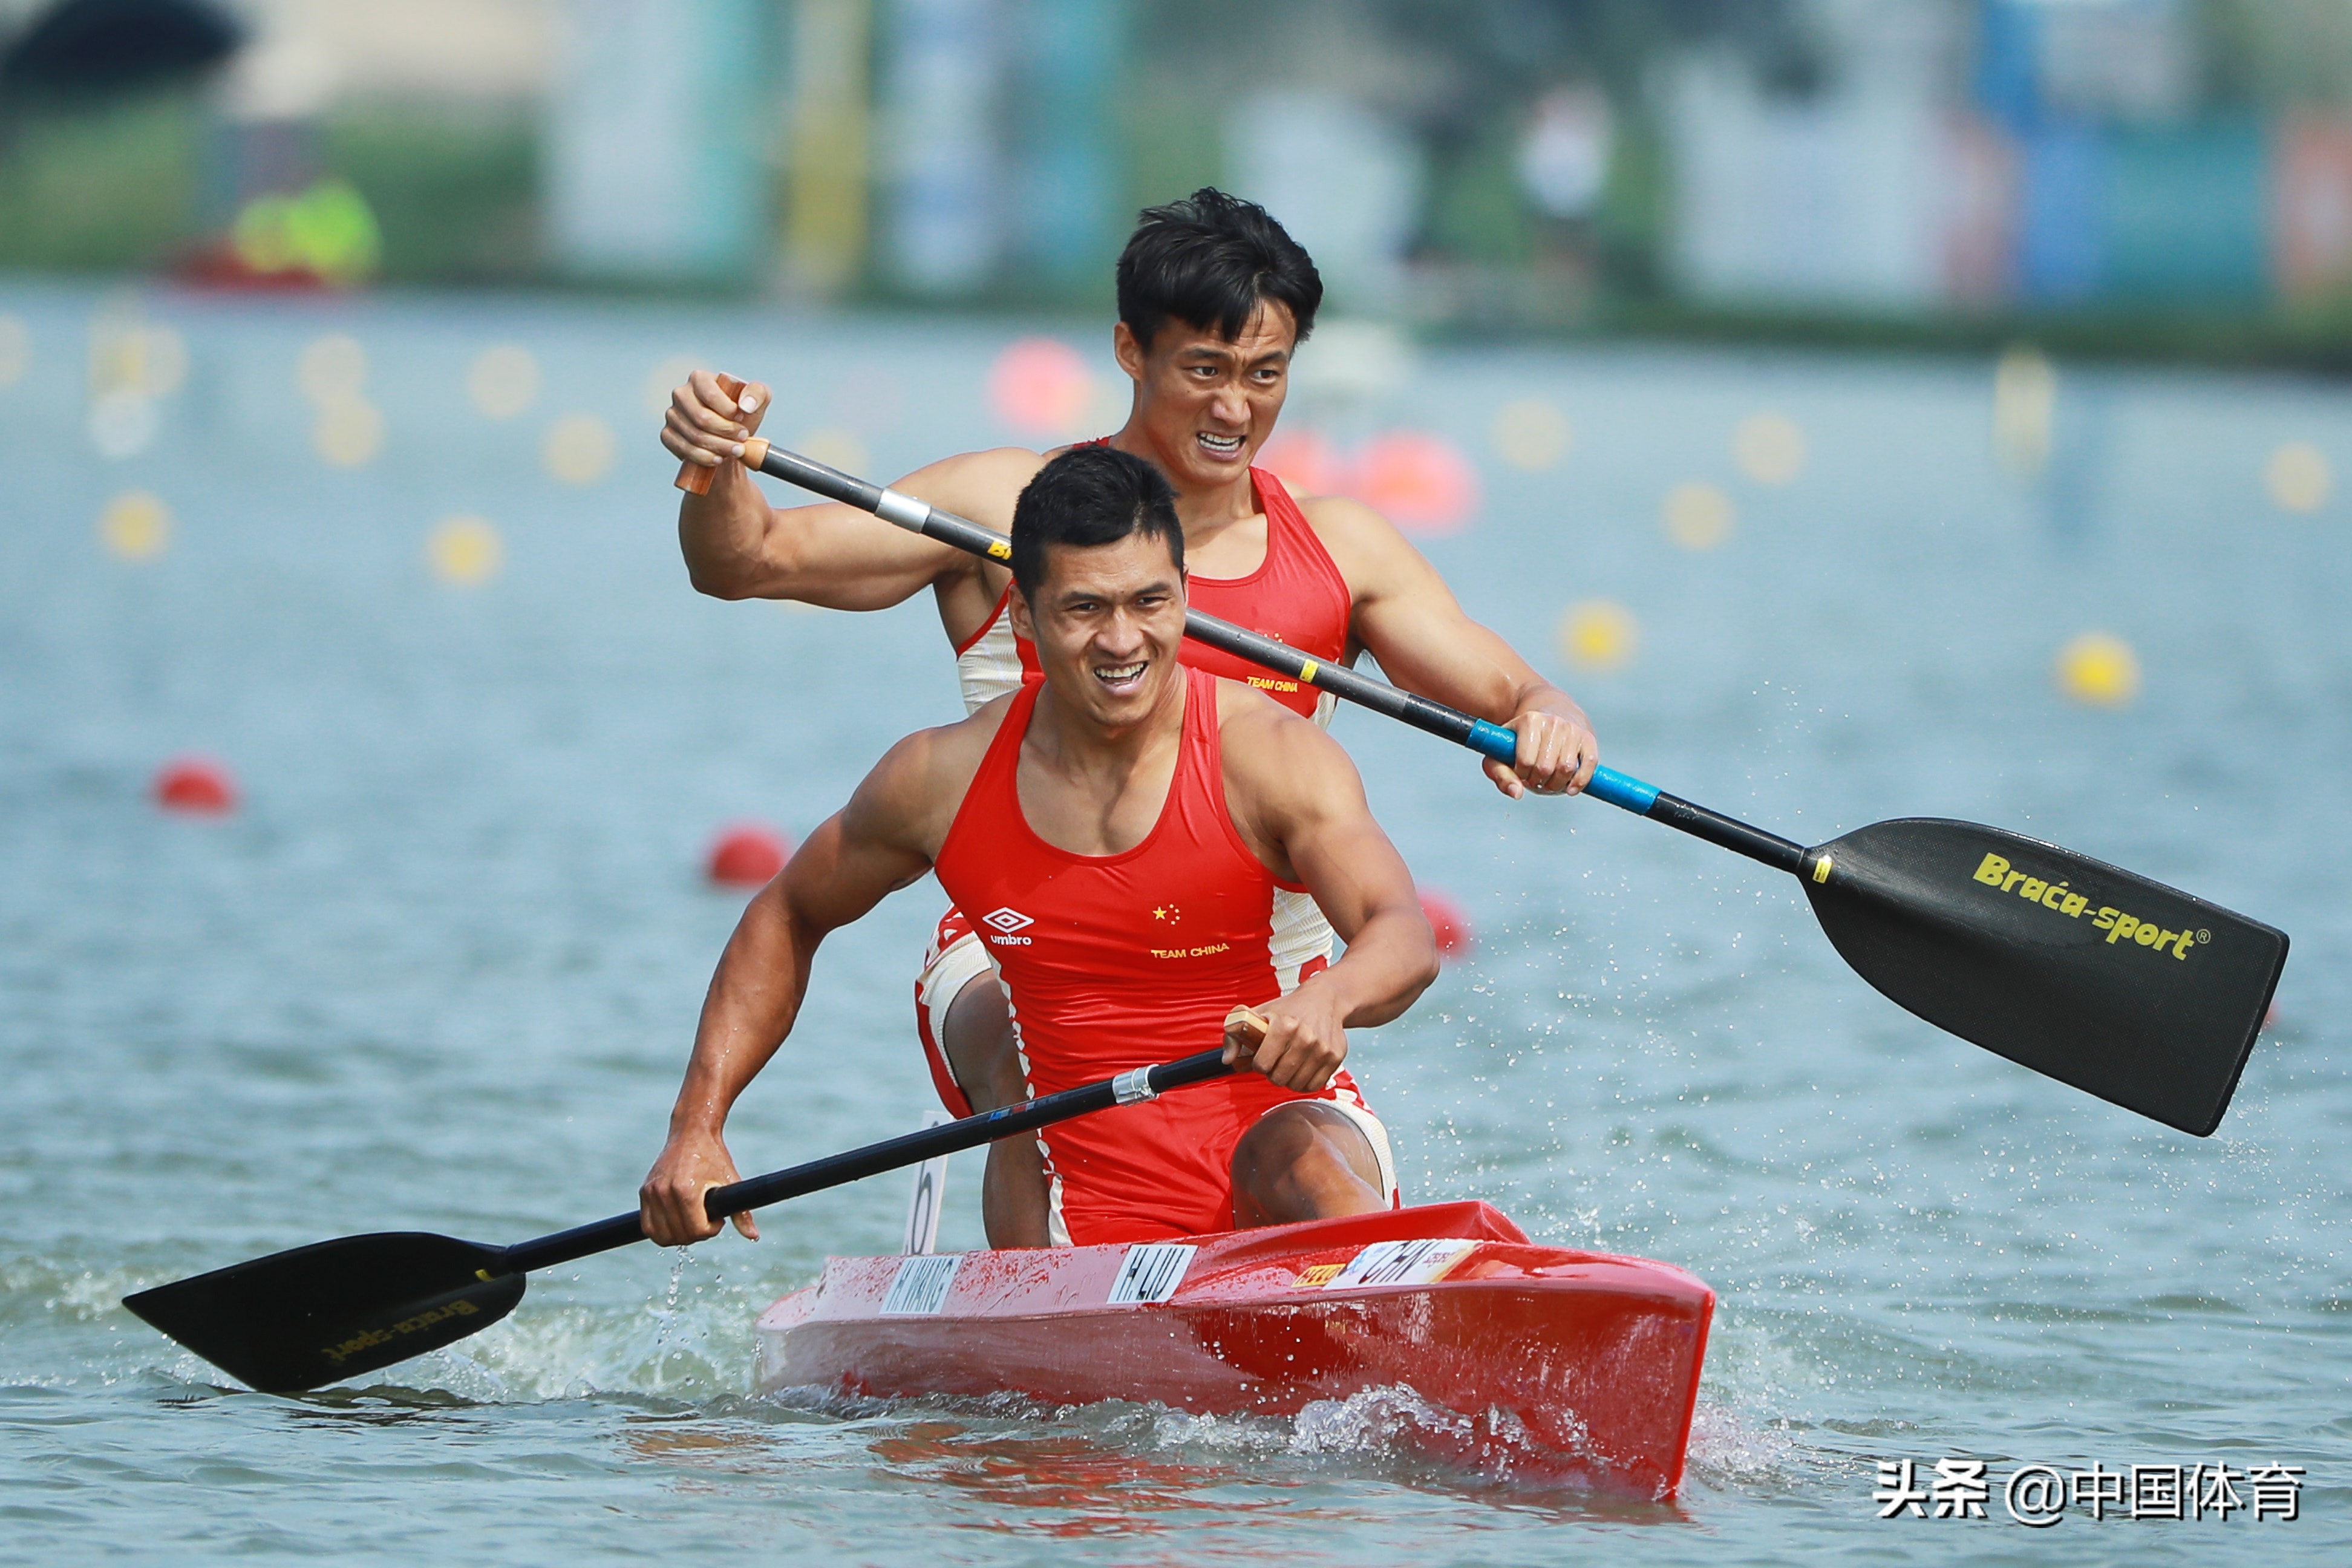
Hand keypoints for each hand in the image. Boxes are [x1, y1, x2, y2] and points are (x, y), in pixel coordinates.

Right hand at [639, 1125, 758, 1246]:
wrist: (691, 1132)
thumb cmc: (713, 1156)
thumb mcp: (730, 1182)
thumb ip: (741, 1212)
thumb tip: (753, 1236)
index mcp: (686, 1190)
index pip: (697, 1230)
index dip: (711, 1230)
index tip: (718, 1218)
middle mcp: (664, 1192)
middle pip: (680, 1236)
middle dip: (697, 1234)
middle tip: (706, 1220)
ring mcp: (651, 1193)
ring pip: (661, 1236)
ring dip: (679, 1236)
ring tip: (692, 1221)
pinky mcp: (644, 1192)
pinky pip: (648, 1226)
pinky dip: (661, 1232)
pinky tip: (677, 1222)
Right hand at [661, 369, 772, 473]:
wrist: (730, 439)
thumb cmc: (743, 416)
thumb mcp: (758, 400)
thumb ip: (758, 393)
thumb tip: (745, 405)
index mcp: (699, 378)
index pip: (710, 395)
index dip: (728, 412)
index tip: (743, 420)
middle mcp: (681, 394)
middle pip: (701, 418)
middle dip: (726, 432)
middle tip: (742, 440)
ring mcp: (672, 415)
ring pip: (694, 435)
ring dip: (719, 447)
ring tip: (736, 451)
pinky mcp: (668, 434)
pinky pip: (683, 448)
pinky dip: (703, 457)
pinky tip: (718, 459)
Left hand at [1223, 988, 1347, 1092]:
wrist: (1326, 999)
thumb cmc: (1289, 1009)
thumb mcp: (1259, 1013)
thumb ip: (1235, 1036)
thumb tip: (1228, 1060)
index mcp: (1284, 1025)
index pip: (1262, 1065)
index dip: (1257, 1064)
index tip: (1261, 1058)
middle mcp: (1305, 1038)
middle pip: (1278, 1078)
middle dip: (1272, 1073)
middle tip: (1275, 1062)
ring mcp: (1322, 1049)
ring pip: (1296, 1084)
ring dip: (1288, 1079)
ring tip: (1288, 1065)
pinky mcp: (1335, 1057)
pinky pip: (1314, 1085)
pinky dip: (1305, 1083)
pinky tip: (1301, 1069)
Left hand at [1483, 700, 1597, 798]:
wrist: (1548, 713)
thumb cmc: (1522, 739)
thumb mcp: (1501, 753)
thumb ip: (1500, 775)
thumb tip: (1517, 793)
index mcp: (1529, 721)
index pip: (1525, 761)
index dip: (1522, 775)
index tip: (1521, 772)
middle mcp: (1553, 722)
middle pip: (1545, 768)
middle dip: (1538, 781)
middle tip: (1535, 779)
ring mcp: (1572, 729)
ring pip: (1567, 769)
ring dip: (1557, 784)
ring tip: (1549, 781)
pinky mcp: (1588, 738)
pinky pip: (1589, 764)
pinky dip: (1580, 781)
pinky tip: (1570, 788)